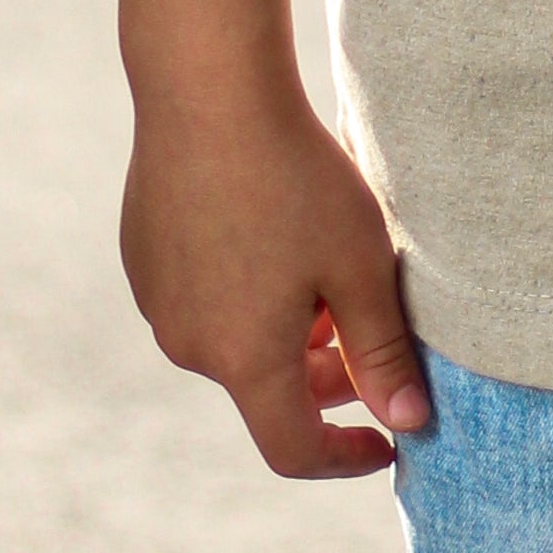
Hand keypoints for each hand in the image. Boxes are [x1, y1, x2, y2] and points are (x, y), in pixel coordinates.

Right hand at [117, 86, 429, 478]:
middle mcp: (189, 345)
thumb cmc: (297, 181)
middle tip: (369, 328)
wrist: (210, 95)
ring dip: (285, 329)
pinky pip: (203, 299)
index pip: (293, 449)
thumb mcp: (361, 268)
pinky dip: (246, 292)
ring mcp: (158, 301)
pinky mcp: (144, 259)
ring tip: (324, 265)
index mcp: (245, 360)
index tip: (386, 442)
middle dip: (324, 376)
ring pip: (235, 341)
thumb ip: (384, 353)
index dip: (345, 457)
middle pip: (267, 388)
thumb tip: (408, 424)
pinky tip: (274, 230)